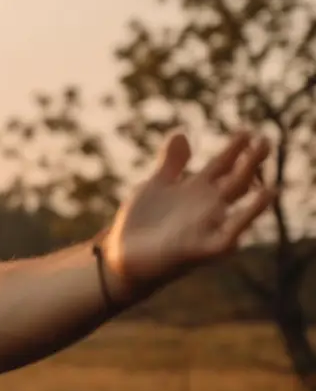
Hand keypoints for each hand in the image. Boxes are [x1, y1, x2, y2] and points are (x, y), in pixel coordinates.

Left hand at [101, 131, 276, 299]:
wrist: (122, 258)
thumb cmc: (141, 223)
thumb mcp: (155, 187)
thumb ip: (171, 164)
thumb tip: (180, 134)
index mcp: (197, 190)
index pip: (222, 165)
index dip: (234, 149)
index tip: (247, 131)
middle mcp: (208, 206)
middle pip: (235, 181)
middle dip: (250, 162)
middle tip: (265, 141)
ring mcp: (208, 227)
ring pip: (237, 205)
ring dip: (252, 189)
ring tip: (268, 177)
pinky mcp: (202, 249)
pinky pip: (229, 236)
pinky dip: (243, 220)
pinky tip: (255, 207)